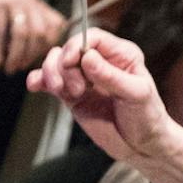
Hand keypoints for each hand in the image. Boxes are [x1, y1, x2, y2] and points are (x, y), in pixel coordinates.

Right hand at [0, 0, 68, 74]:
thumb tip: (23, 64)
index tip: (36, 60)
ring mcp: (13, 1)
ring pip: (22, 33)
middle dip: (31, 55)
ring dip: (16, 55)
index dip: (48, 46)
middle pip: (41, 33)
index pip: (56, 27)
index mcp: (38, 6)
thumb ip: (22, 38)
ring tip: (9, 68)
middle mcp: (30, 2)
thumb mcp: (13, 19)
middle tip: (20, 68)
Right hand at [29, 28, 182, 182]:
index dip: (76, 45)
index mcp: (120, 54)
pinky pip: (50, 82)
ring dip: (51, 72)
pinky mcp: (72, 95)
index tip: (70, 62)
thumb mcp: (136, 95)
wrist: (142, 145)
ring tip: (60, 91)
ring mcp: (83, 78)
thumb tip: (87, 57)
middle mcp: (99, 62)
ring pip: (56, 62)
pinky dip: (39, 80)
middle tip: (74, 89)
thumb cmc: (147, 117)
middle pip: (69, 49)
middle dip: (63, 65)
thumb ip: (111, 76)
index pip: (92, 37)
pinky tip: (35, 86)